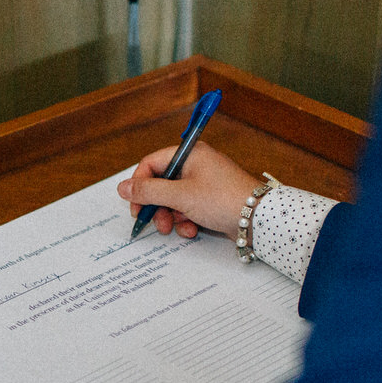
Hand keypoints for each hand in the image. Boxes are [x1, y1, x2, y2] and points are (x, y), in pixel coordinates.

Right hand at [119, 142, 259, 239]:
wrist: (258, 218)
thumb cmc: (223, 199)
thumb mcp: (179, 196)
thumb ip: (148, 192)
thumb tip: (123, 188)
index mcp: (189, 154)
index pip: (151, 164)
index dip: (139, 186)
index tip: (135, 206)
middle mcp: (196, 165)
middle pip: (161, 184)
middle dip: (157, 207)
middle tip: (156, 223)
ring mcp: (204, 183)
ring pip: (173, 200)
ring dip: (171, 217)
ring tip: (177, 228)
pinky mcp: (210, 200)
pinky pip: (188, 208)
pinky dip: (186, 221)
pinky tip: (193, 229)